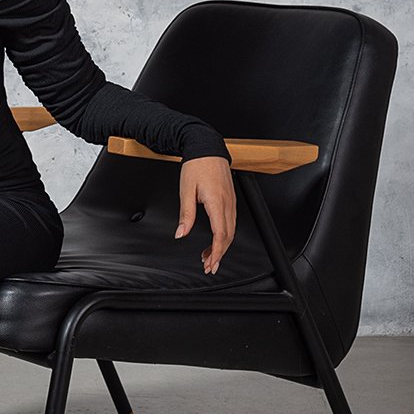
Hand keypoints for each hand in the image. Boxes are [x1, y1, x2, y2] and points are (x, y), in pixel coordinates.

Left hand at [175, 155, 235, 274]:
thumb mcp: (186, 191)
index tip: (210, 263)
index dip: (216, 252)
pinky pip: (230, 222)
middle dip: (219, 254)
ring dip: (221, 246)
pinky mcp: (230, 199)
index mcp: (217, 203)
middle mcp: (228, 204)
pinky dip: (224, 235)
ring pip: (230, 231)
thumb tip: (181, 234)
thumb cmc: (196, 166)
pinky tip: (215, 239)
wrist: (206, 148)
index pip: (220, 235)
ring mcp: (231, 202)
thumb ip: (185, 215)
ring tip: (209, 256)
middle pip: (228, 237)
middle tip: (209, 266)